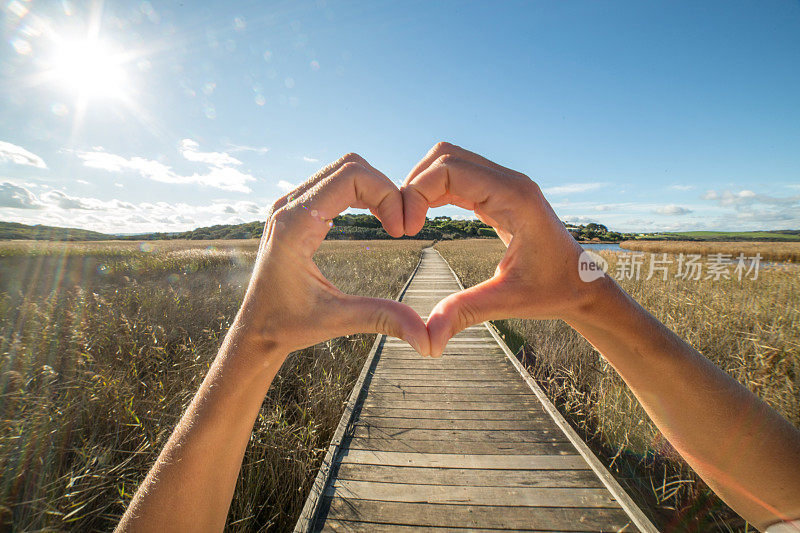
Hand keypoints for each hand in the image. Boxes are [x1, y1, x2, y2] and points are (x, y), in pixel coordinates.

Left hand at [236, 153, 430, 358]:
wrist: (254, 330)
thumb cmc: (287, 325)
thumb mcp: (337, 320)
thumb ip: (382, 318)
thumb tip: (427, 338)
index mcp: (294, 225)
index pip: (351, 176)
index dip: (386, 194)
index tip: (401, 231)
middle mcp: (288, 206)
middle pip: (349, 165)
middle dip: (384, 188)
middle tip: (402, 225)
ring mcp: (289, 205)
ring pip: (342, 170)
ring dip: (374, 190)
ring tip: (392, 222)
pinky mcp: (293, 211)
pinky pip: (333, 183)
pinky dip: (361, 193)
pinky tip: (376, 218)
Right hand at [402, 142, 605, 356]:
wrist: (583, 285)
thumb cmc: (554, 291)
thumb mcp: (507, 302)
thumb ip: (465, 312)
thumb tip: (427, 342)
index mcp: (514, 196)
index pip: (449, 170)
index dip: (417, 193)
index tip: (406, 231)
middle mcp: (509, 182)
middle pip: (446, 156)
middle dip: (414, 184)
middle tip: (402, 224)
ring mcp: (504, 184)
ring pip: (450, 162)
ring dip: (423, 185)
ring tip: (409, 221)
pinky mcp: (499, 194)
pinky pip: (459, 178)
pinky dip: (435, 192)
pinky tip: (424, 218)